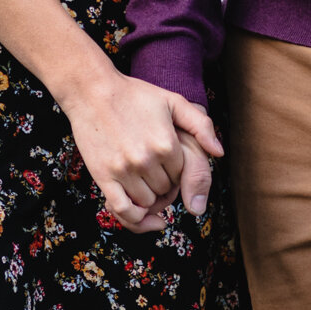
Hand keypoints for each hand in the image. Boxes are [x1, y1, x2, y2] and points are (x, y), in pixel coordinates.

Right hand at [60, 70, 222, 230]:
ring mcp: (124, 170)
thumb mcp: (172, 101)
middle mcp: (147, 160)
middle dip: (163, 184)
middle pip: (166, 191)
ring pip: (148, 203)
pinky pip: (123, 210)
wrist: (92, 90)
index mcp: (167, 144)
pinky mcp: (104, 177)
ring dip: (148, 197)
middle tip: (152, 168)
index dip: (176, 172)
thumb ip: (200, 125)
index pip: (182, 176)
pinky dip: (135, 219)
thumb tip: (219, 153)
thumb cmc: (133, 94)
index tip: (166, 161)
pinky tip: (141, 213)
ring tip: (142, 179)